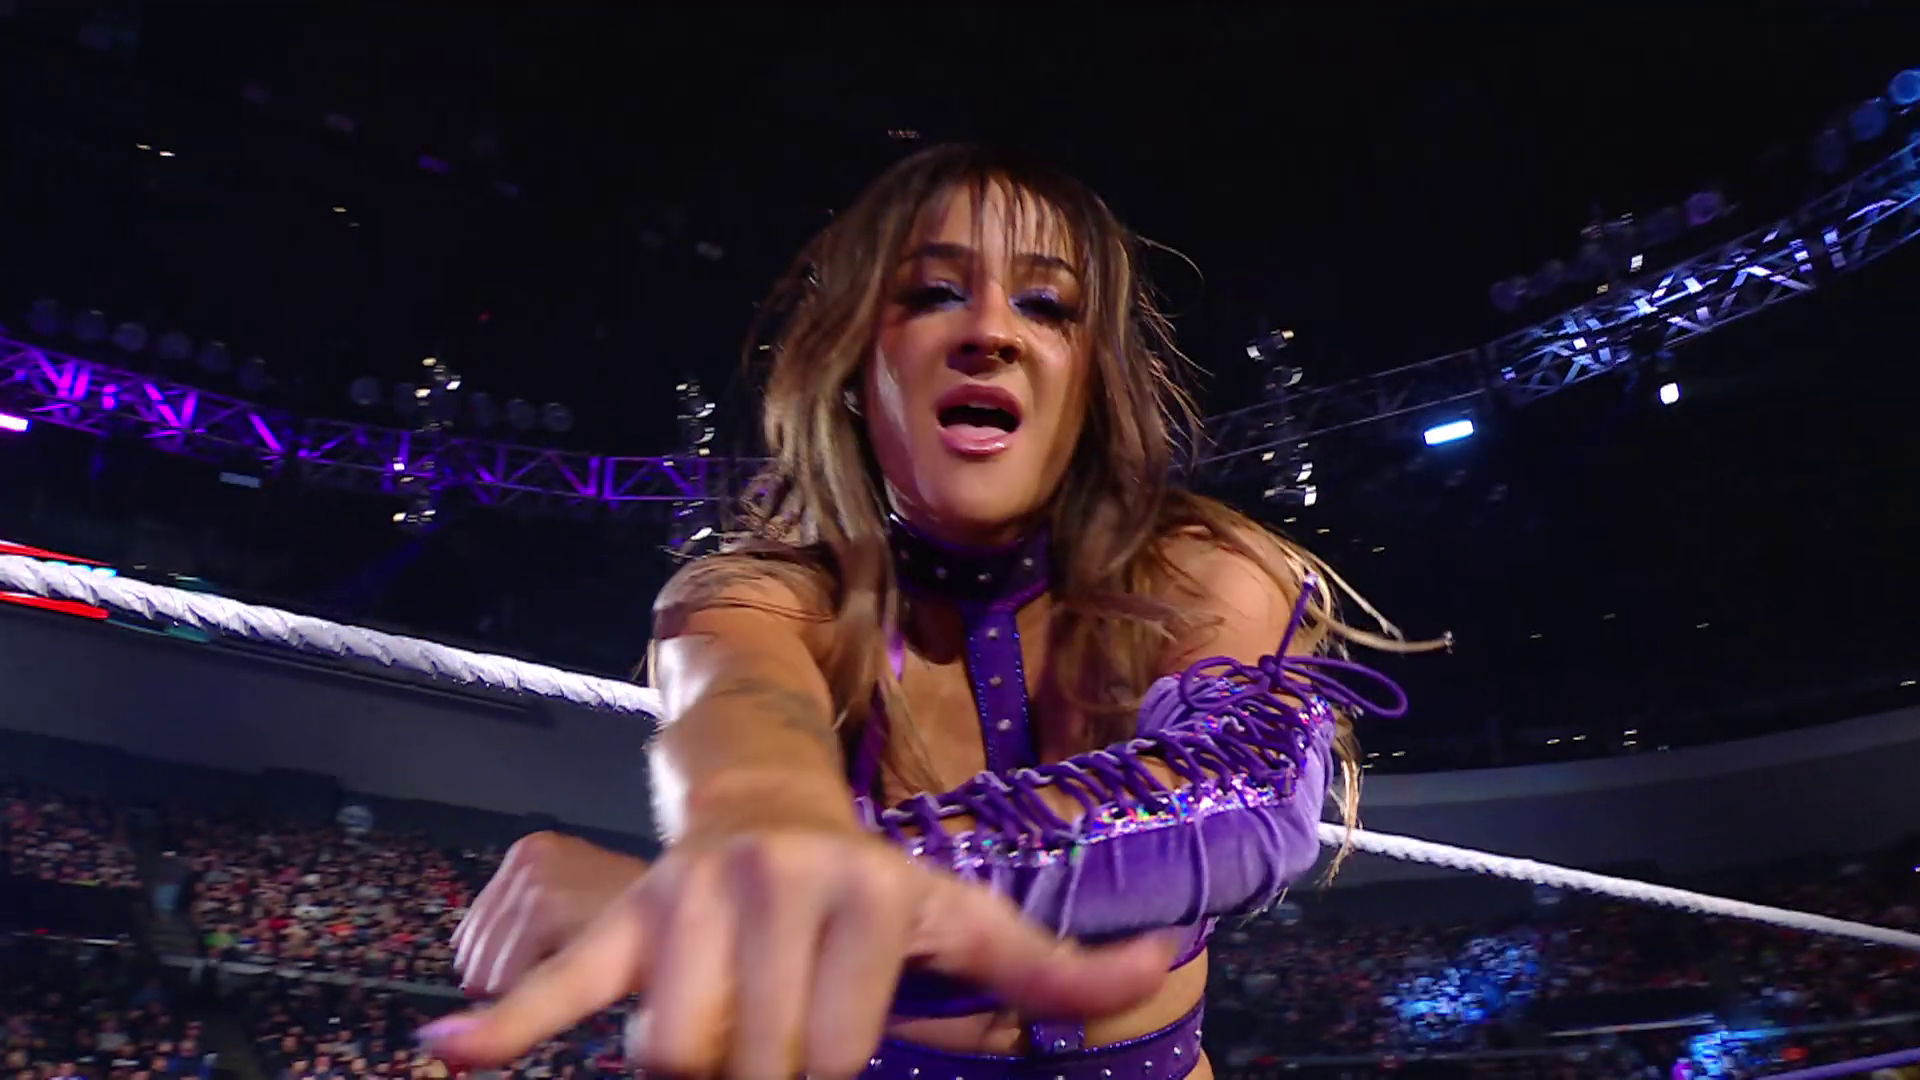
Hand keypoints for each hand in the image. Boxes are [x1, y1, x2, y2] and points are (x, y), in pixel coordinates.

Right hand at [418, 826, 1175, 1079]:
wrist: (771, 810)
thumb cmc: (877, 896)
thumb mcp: (966, 921)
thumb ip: (1058, 966)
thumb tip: (1167, 958)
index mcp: (866, 896)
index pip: (831, 1060)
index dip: (823, 1065)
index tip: (826, 1029)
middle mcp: (778, 886)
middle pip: (752, 1067)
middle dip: (757, 1068)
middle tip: (771, 1020)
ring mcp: (692, 900)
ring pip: (671, 1060)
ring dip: (686, 1065)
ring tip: (721, 1020)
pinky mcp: (625, 916)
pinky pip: (561, 984)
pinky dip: (505, 1028)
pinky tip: (443, 1065)